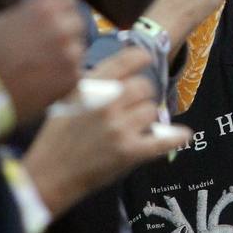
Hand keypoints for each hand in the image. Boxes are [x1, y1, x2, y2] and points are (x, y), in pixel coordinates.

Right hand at [0, 0, 85, 123]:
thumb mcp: (4, 20)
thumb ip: (31, 11)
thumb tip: (47, 8)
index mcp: (45, 9)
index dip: (61, 8)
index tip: (57, 15)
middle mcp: (63, 27)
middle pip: (76, 21)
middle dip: (66, 30)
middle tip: (48, 44)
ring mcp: (71, 53)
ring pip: (77, 47)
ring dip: (65, 53)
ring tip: (41, 65)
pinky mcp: (73, 76)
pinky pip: (74, 70)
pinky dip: (63, 74)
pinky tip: (43, 79)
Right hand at [22, 47, 188, 212]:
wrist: (49, 175)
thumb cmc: (56, 138)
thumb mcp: (67, 99)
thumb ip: (94, 81)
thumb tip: (125, 62)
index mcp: (90, 87)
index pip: (126, 60)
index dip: (141, 57)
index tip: (147, 59)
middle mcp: (106, 103)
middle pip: (145, 86)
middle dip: (142, 96)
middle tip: (133, 108)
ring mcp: (119, 128)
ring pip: (152, 111)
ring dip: (146, 119)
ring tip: (132, 129)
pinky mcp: (129, 152)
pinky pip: (163, 139)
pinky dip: (176, 137)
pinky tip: (183, 135)